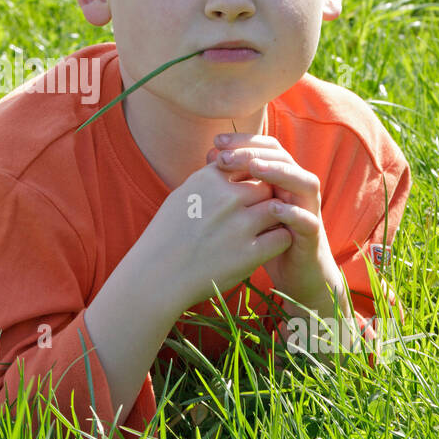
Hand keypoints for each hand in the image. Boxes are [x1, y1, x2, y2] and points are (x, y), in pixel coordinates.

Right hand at [138, 155, 290, 313]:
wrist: (157, 275)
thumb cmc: (167, 235)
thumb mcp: (182, 195)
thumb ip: (209, 179)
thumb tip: (229, 163)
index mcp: (209, 179)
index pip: (247, 165)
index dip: (250, 179)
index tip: (244, 195)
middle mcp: (226, 198)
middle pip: (266, 185)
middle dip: (265, 198)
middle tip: (258, 213)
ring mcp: (239, 226)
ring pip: (279, 209)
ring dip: (276, 218)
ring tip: (264, 229)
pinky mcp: (249, 254)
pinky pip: (282, 237)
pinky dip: (279, 240)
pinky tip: (266, 246)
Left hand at [207, 133, 342, 312]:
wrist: (293, 273)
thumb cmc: (262, 237)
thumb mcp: (244, 207)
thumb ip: (232, 182)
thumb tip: (211, 154)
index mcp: (280, 178)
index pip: (265, 148)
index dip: (243, 141)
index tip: (216, 142)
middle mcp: (296, 188)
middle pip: (282, 158)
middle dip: (255, 153)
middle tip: (226, 157)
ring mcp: (308, 210)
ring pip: (303, 182)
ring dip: (280, 172)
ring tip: (256, 168)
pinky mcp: (313, 235)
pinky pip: (308, 220)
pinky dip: (294, 213)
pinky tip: (274, 208)